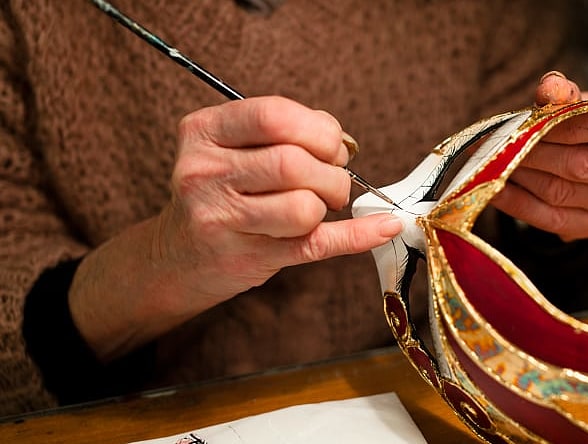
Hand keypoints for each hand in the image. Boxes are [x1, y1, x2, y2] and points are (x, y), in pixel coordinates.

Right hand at [69, 96, 401, 359]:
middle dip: (331, 171)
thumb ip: (281, 131)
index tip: (331, 145)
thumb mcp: (229, 148)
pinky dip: (358, 235)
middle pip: (293, 163)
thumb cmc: (218, 192)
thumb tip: (341, 140)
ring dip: (329, 204)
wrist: (173, 256)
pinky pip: (316, 245)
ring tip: (322, 205)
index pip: (274, 116)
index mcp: (203, 132)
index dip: (318, 129)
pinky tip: (384, 227)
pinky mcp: (245, 260)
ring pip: (303, 208)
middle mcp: (205, 174)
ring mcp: (221, 221)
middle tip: (334, 180)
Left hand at [492, 72, 587, 240]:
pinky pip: (552, 219)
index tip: (538, 118)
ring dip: (522, 177)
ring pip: (562, 193)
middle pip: (581, 165)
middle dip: (535, 152)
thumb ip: (563, 91)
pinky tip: (496, 189)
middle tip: (502, 144)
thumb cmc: (586, 120)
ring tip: (495, 163)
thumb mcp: (579, 98)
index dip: (574, 124)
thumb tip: (549, 91)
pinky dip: (518, 204)